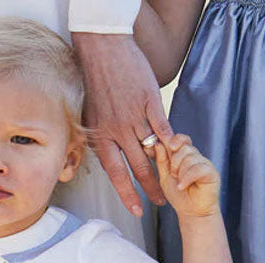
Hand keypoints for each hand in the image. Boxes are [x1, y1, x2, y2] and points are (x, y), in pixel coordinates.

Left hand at [72, 33, 172, 215]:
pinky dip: (170, 137)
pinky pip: (162, 123)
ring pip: (152, 148)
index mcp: (102, 137)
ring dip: (165, 167)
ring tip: (175, 179)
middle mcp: (118, 130)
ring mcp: (135, 115)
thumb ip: (96, 139)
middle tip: (162, 202)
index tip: (137, 210)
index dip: (128, 194)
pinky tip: (178, 150)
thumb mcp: (87, 117)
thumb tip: (101, 158)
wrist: (102, 50)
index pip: (117, 174)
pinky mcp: (148, 99)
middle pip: (139, 167)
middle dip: (151, 188)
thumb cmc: (93, 83)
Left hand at [155, 135, 219, 218]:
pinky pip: (198, 168)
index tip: (170, 147)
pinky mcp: (211, 173)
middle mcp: (196, 158)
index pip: (182, 140)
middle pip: (184, 148)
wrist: (191, 213)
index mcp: (185, 157)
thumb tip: (158, 144)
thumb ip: (161, 161)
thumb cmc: (180, 196)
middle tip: (174, 176)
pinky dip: (187, 178)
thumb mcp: (165, 177)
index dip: (175, 140)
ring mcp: (204, 164)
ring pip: (190, 158)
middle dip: (175, 163)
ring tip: (181, 184)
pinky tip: (183, 186)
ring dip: (181, 173)